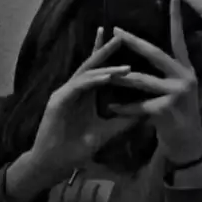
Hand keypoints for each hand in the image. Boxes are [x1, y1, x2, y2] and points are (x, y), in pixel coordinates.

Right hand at [24, 30, 139, 183]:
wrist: (54, 165)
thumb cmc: (76, 149)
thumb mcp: (106, 132)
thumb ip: (123, 121)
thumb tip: (146, 113)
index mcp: (84, 95)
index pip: (98, 70)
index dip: (107, 55)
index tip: (123, 41)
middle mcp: (74, 89)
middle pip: (91, 65)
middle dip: (105, 50)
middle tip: (120, 36)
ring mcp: (64, 93)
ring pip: (87, 74)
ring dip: (105, 68)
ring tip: (125, 66)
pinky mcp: (58, 100)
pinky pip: (78, 86)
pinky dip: (93, 80)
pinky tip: (107, 77)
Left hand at [107, 0, 201, 165]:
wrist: (189, 146)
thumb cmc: (180, 115)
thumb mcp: (179, 89)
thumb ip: (168, 72)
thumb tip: (149, 52)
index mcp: (186, 69)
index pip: (180, 39)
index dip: (176, 19)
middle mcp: (184, 77)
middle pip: (155, 53)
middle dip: (133, 42)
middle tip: (115, 30)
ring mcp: (175, 93)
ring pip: (141, 80)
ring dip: (120, 77)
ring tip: (103, 71)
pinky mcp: (165, 110)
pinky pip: (136, 105)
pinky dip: (122, 107)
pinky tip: (110, 108)